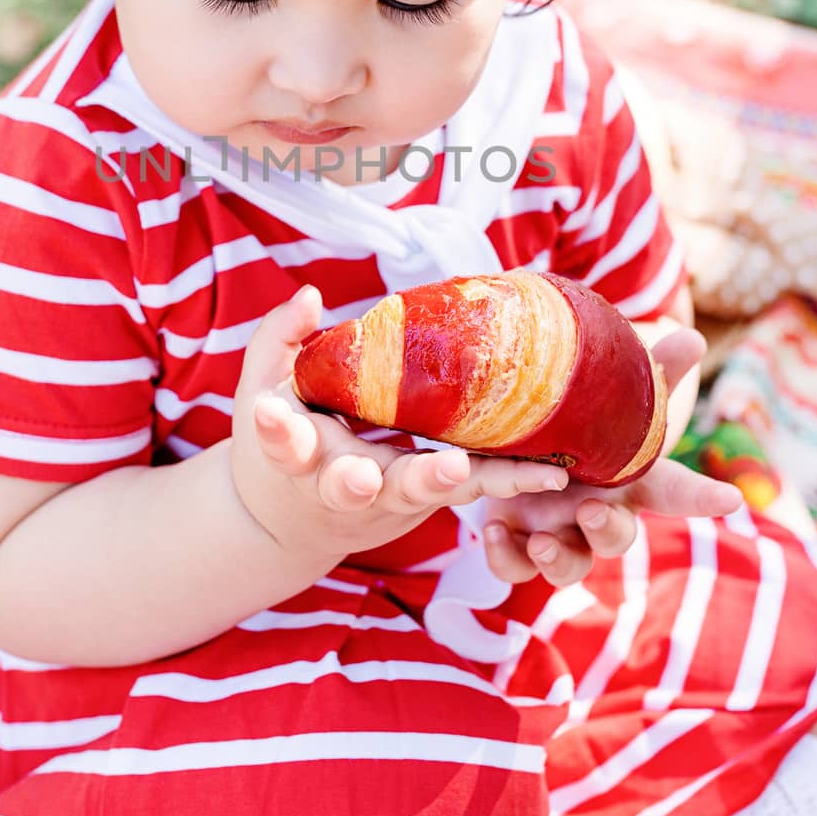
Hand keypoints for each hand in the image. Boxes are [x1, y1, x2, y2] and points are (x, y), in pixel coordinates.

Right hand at [229, 283, 570, 565]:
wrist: (293, 520)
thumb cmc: (287, 434)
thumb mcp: (264, 386)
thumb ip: (281, 338)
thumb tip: (311, 295)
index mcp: (294, 455)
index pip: (280, 442)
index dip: (276, 431)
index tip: (268, 414)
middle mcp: (338, 486)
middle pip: (350, 487)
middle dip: (357, 482)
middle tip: (367, 478)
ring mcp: (385, 500)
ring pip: (421, 495)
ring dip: (453, 483)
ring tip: (488, 471)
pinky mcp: (427, 501)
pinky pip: (469, 492)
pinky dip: (507, 481)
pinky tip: (552, 470)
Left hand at [480, 326, 742, 589]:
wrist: (510, 449)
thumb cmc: (572, 429)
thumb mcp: (601, 402)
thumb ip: (646, 375)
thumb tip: (691, 336)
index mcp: (624, 481)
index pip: (673, 491)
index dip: (701, 497)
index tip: (732, 498)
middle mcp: (595, 514)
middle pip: (618, 539)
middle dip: (609, 531)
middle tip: (591, 513)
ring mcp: (556, 535)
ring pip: (569, 566)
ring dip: (558, 559)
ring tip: (540, 540)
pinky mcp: (515, 545)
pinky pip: (515, 568)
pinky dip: (504, 557)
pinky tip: (493, 531)